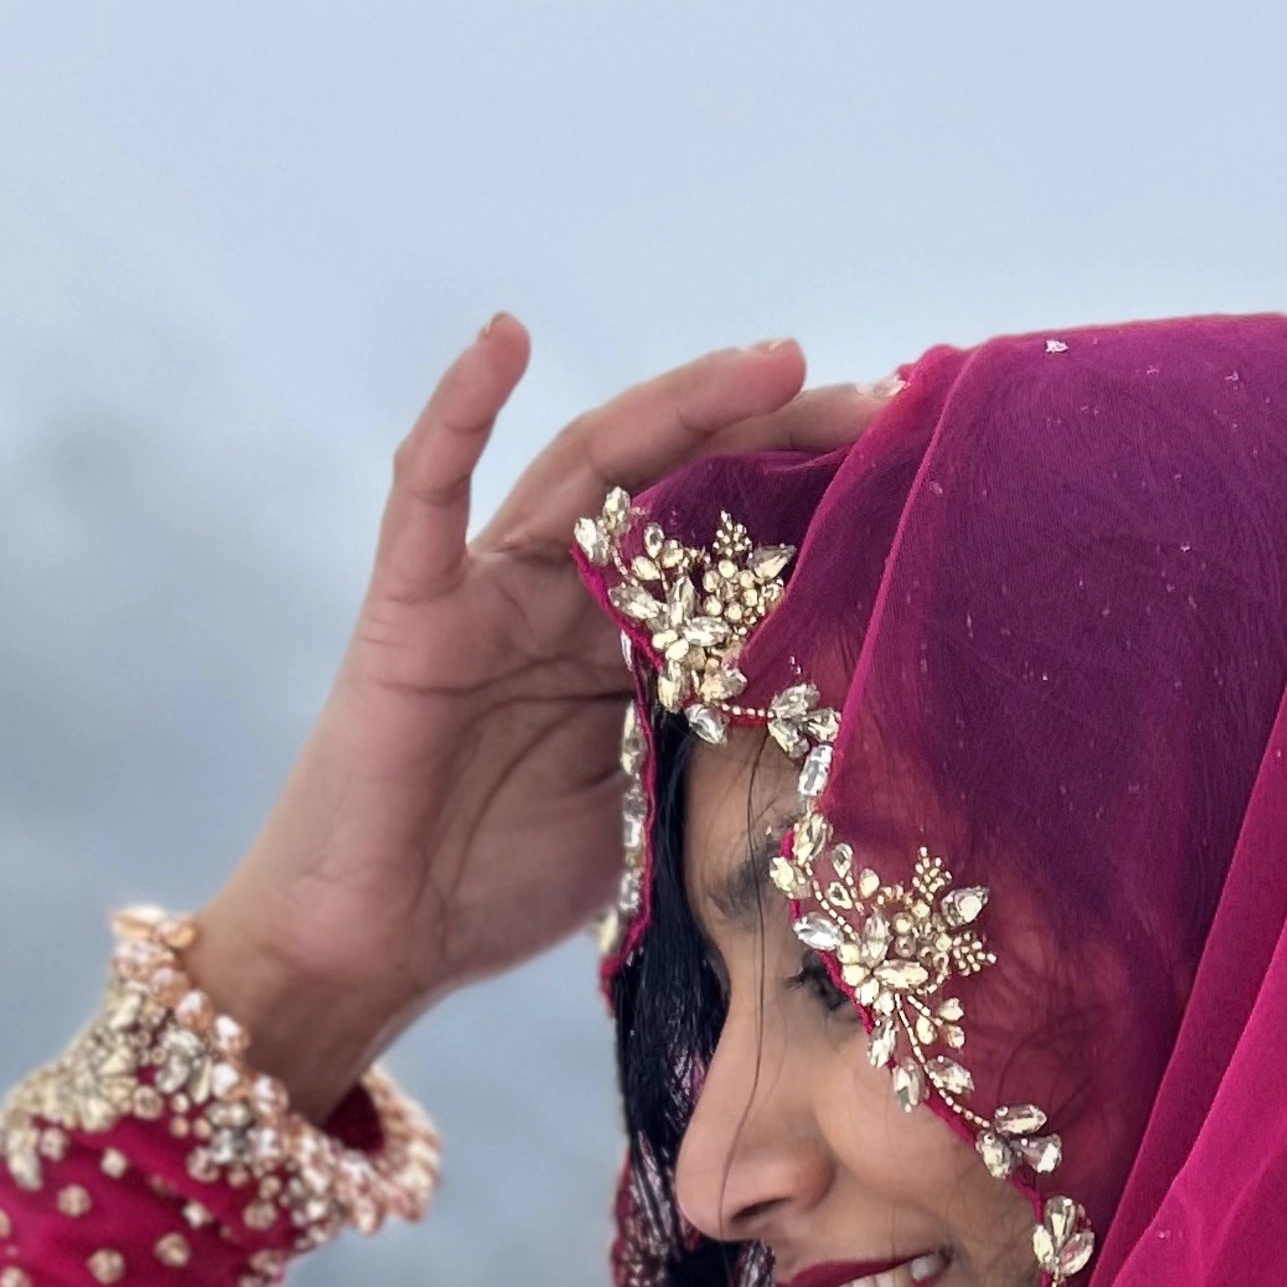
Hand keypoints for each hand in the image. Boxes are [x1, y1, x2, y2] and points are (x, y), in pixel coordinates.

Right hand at [191, 320, 888, 1116]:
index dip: (811, 505)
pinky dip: (460, 408)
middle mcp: (561, 596)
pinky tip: (507, 337)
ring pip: (585, 467)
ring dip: (678, 406)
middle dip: (776, 435)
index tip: (909, 472)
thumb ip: (716, 756)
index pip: (726, 545)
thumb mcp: (654, 818)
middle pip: (675, 483)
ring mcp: (485, 590)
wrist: (376, 949)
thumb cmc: (501, 889)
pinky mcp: (411, 607)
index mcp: (623, 645)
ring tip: (775, 364)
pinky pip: (428, 491)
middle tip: (880, 401)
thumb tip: (842, 731)